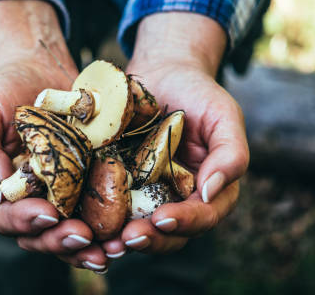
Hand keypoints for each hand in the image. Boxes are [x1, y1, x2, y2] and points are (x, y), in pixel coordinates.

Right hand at [0, 0, 108, 270]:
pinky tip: (119, 236)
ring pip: (61, 234)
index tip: (48, 214)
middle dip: (57, 240)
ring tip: (105, 250)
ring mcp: (48, 199)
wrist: (40, 73)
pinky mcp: (76, 191)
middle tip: (83, 237)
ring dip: (82, 248)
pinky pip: (86, 217)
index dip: (22, 221)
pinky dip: (101, 231)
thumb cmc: (2, 91)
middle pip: (32, 235)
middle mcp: (16, 202)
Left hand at [102, 13, 248, 254]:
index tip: (163, 219)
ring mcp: (147, 195)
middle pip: (169, 234)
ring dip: (122, 240)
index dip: (186, 222)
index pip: (204, 216)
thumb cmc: (198, 93)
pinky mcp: (118, 185)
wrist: (162, 72)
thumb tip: (211, 192)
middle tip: (128, 238)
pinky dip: (99, 221)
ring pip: (138, 229)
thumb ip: (230, 153)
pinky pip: (109, 209)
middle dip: (150, 240)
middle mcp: (177, 199)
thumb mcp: (223, 115)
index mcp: (208, 190)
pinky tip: (83, 223)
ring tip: (105, 243)